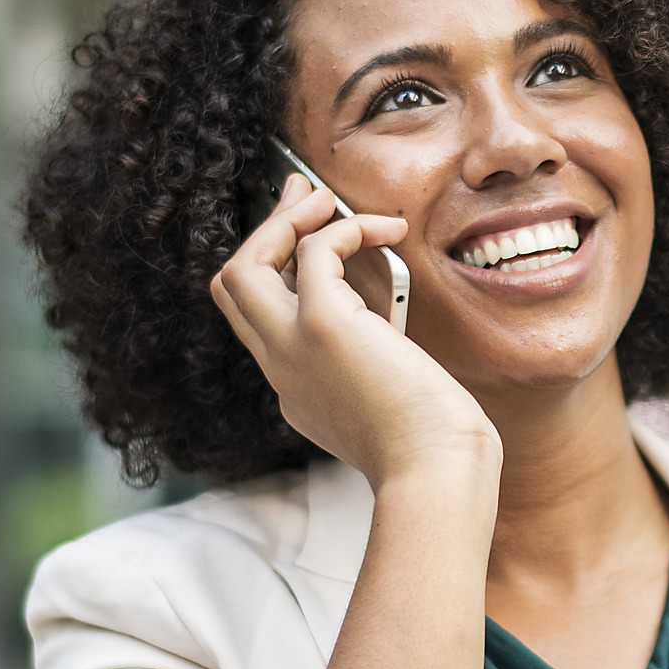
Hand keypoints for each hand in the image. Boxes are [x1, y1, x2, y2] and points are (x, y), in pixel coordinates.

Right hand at [210, 172, 500, 485]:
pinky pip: (313, 252)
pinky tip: (386, 229)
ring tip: (326, 198)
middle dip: (262, 233)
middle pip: (232, 288)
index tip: (311, 240)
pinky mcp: (323, 327)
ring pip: (242, 268)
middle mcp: (282, 370)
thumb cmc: (435, 448)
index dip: (282, 274)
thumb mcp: (391, 402)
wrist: (436, 473)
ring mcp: (292, 348)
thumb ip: (376, 364)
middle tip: (301, 196)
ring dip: (282, 222)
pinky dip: (345, 229)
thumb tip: (390, 320)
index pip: (263, 321)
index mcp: (296, 390)